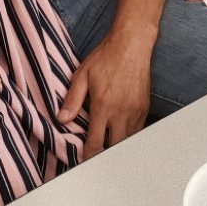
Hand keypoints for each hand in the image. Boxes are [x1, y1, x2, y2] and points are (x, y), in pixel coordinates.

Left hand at [56, 34, 149, 158]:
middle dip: (104, 154)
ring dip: (118, 144)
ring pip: (128, 139)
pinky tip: (121, 132)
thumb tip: (61, 119)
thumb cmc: (106, 56)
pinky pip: (138, 128)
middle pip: (114, 146)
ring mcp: (135, 109)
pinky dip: (129, 134)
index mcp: (103, 106)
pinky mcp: (145, 105)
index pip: (95, 143)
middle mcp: (121, 111)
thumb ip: (72, 99)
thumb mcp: (83, 75)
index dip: (88, 156)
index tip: (83, 162)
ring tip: (108, 147)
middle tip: (96, 157)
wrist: (132, 43)